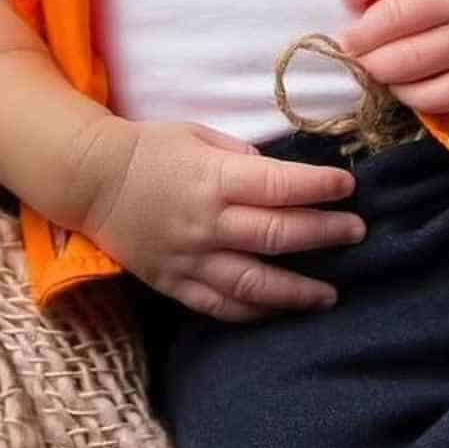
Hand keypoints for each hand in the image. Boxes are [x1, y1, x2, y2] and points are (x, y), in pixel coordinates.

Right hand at [76, 118, 365, 323]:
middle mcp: (206, 222)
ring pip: (253, 283)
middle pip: (276, 234)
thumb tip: (279, 177)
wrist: (92, 181)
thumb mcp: (199, 135)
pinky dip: (254, 312)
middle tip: (356, 232)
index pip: (277, 186)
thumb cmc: (151, 149)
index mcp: (213, 178)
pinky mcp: (175, 283)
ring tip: (331, 294)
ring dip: (297, 291)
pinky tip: (281, 311)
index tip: (348, 187)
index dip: (318, 187)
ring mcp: (191, 258)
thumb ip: (243, 156)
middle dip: (324, 234)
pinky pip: (220, 306)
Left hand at [338, 0, 448, 114]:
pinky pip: (437, 96)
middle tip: (352, 43)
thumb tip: (354, 6)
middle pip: (390, 20)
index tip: (351, 0)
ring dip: (376, 67)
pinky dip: (408, 94)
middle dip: (358, 37)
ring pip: (406, 63)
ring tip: (372, 64)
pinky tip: (403, 85)